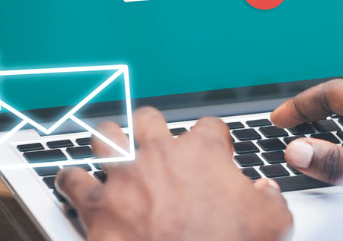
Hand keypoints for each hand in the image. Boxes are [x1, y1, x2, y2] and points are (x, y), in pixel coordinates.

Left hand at [56, 108, 291, 240]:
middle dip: (151, 127)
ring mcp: (125, 178)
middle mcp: (160, 156)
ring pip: (105, 136)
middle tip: (155, 141)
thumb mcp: (272, 224)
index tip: (214, 150)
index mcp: (202, 154)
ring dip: (107, 140)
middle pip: (149, 119)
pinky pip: (72, 181)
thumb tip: (265, 194)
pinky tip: (72, 181)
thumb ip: (270, 200)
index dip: (213, 138)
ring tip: (109, 144)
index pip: (208, 127)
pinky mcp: (97, 207)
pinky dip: (70, 180)